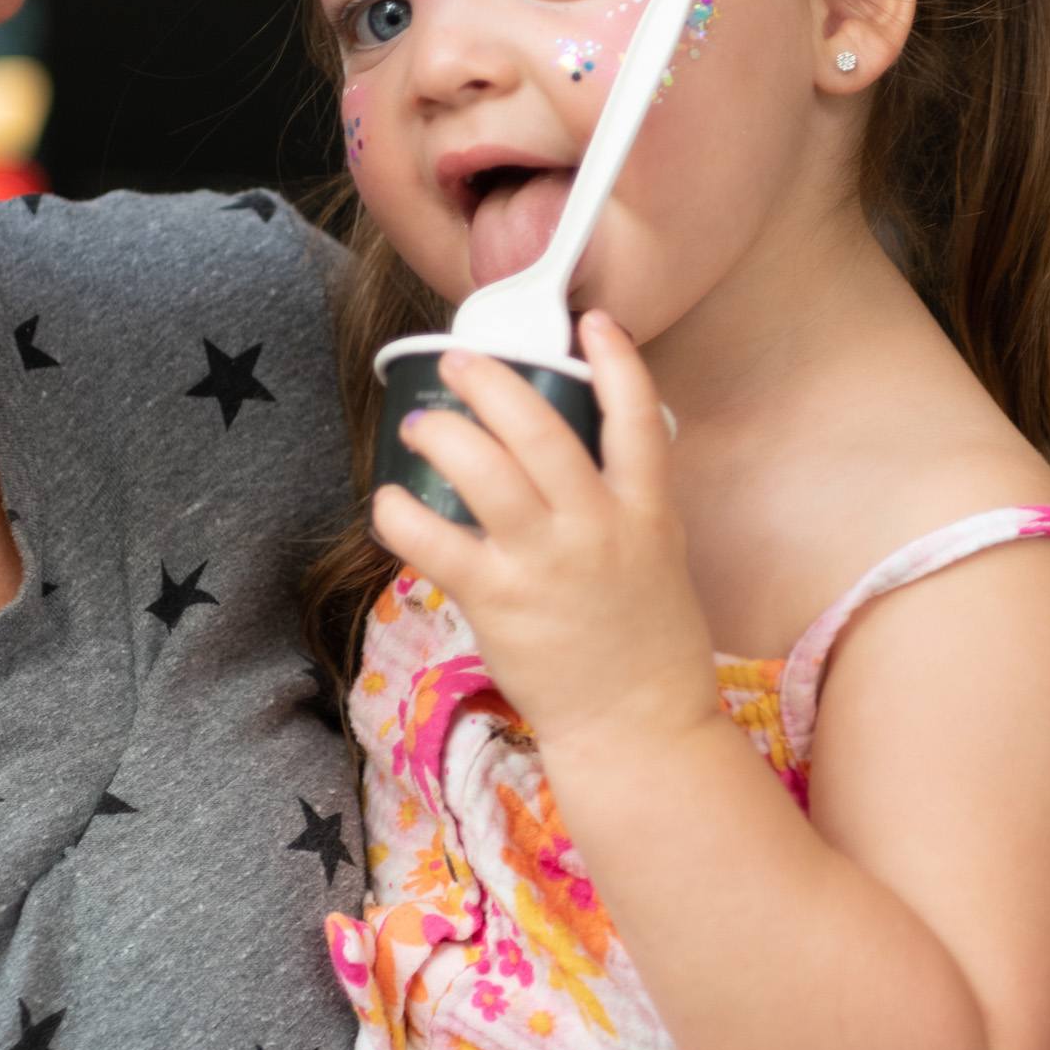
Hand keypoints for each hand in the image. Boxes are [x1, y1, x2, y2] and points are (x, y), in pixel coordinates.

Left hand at [372, 312, 717, 764]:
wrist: (639, 728)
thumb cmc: (650, 646)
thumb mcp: (660, 558)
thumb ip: (625, 505)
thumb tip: (580, 460)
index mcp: (646, 511)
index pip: (637, 416)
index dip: (615, 359)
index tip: (591, 321)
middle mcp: (597, 526)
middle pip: (540, 427)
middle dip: (491, 381)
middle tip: (459, 362)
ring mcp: (546, 563)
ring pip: (484, 470)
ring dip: (443, 433)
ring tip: (422, 423)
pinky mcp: (499, 601)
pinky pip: (435, 542)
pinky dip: (402, 514)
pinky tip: (390, 502)